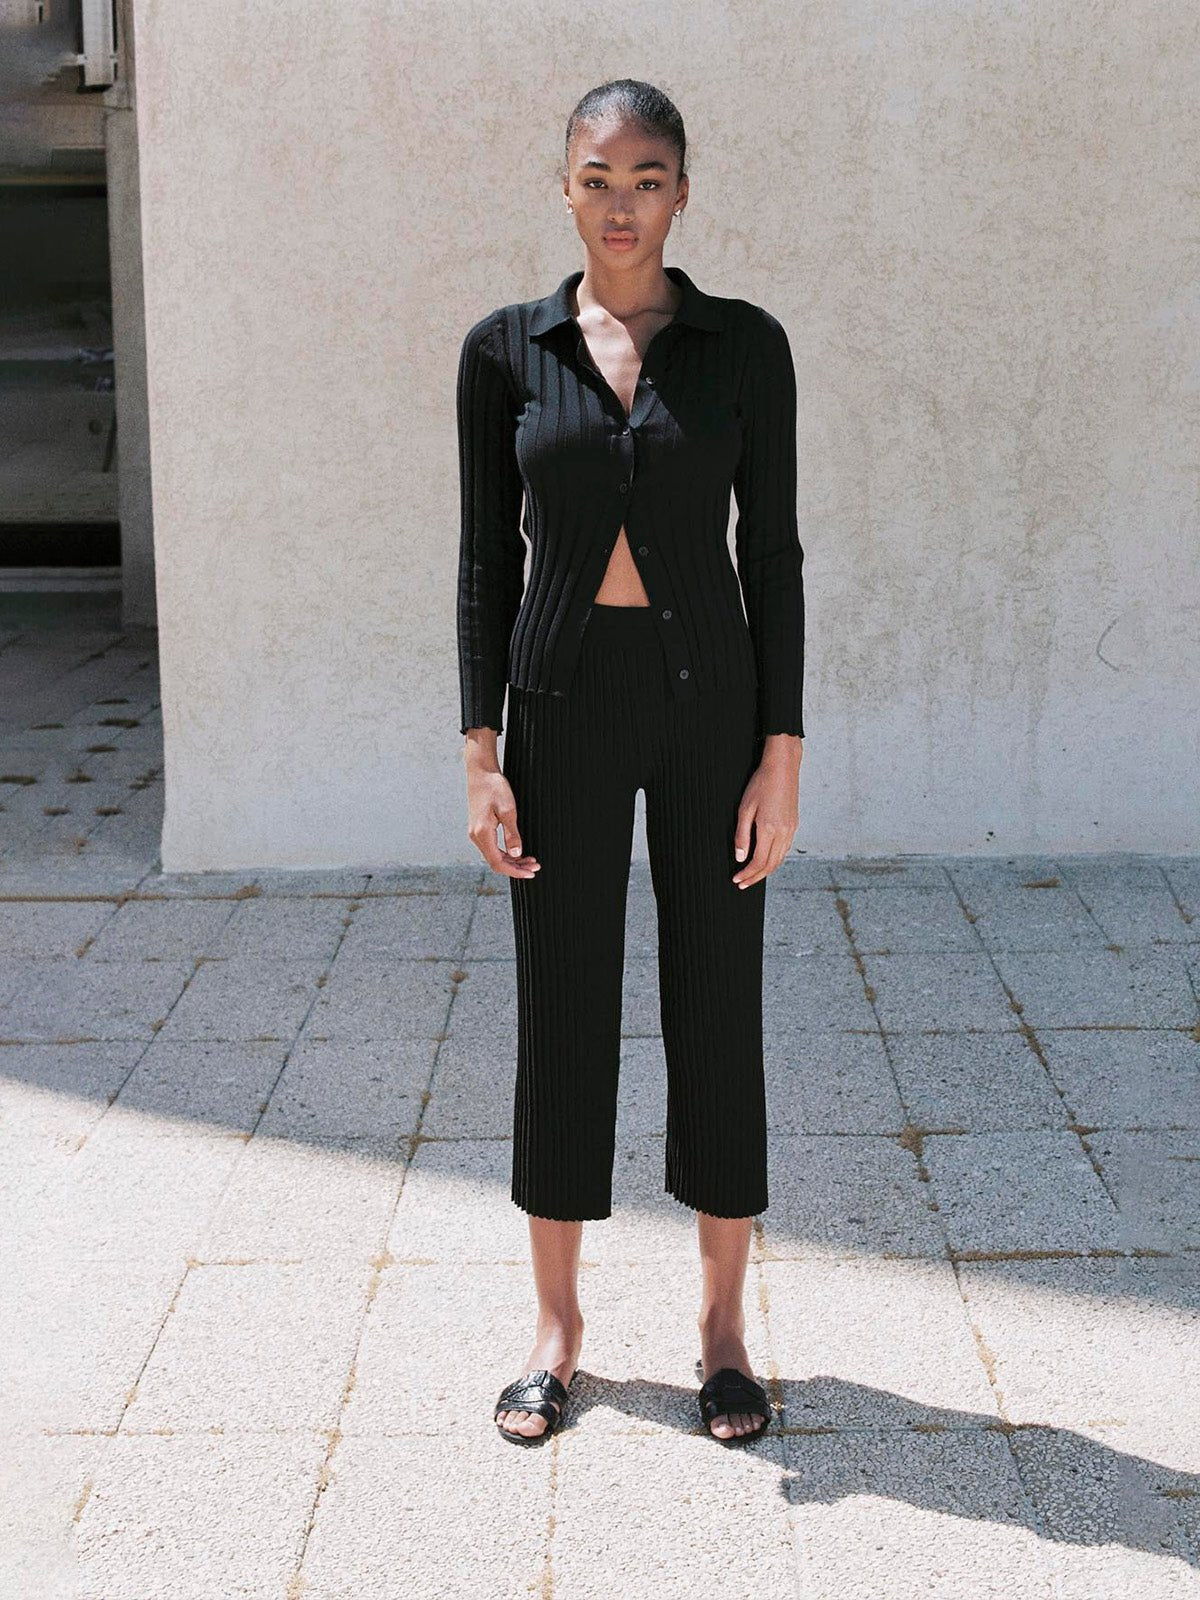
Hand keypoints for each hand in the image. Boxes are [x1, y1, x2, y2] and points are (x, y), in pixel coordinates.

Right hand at [465, 761, 540, 878]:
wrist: (481, 772)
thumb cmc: (494, 787)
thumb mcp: (508, 810)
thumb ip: (512, 833)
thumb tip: (516, 853)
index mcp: (482, 833)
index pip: (498, 863)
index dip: (515, 871)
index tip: (531, 872)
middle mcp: (476, 836)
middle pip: (496, 862)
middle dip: (516, 867)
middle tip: (535, 866)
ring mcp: (476, 833)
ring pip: (494, 856)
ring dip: (512, 860)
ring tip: (530, 860)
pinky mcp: (479, 829)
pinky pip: (492, 847)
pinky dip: (506, 852)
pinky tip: (518, 851)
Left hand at [732, 736, 801, 888]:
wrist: (783, 768)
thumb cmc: (761, 784)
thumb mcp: (744, 809)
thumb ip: (742, 835)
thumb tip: (740, 857)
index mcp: (769, 829)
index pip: (758, 862)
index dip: (747, 874)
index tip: (737, 880)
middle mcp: (783, 833)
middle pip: (770, 865)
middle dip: (755, 877)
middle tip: (742, 883)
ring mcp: (791, 829)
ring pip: (779, 859)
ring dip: (765, 871)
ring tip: (752, 875)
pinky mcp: (794, 825)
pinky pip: (785, 849)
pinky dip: (774, 859)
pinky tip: (765, 859)